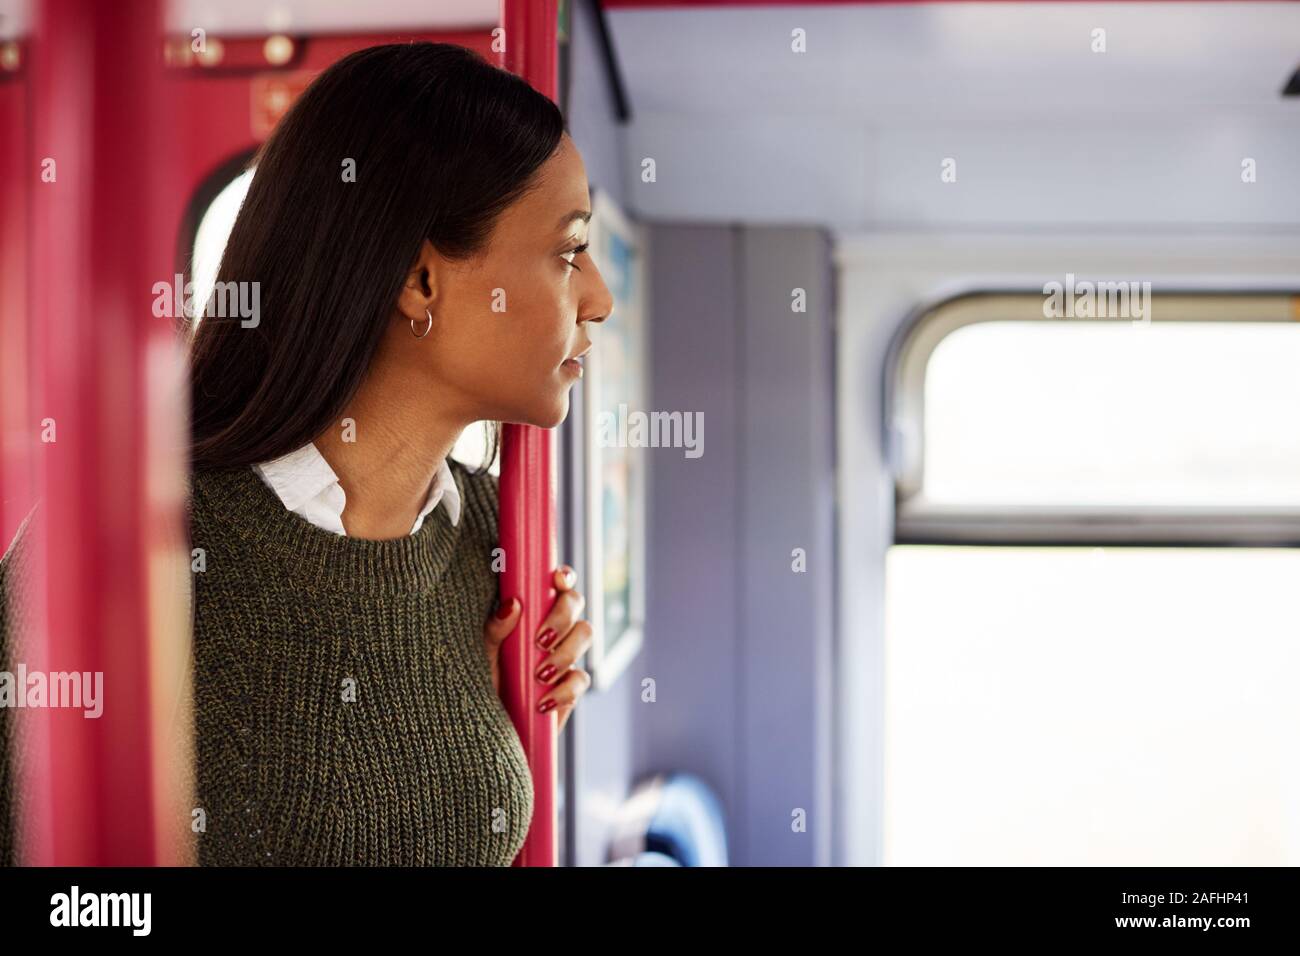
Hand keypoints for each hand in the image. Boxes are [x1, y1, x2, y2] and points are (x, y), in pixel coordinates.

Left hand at [483, 564, 592, 731]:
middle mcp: (552, 628)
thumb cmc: (480, 684)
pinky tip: (544, 701)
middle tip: (540, 640)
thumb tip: (511, 606)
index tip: (557, 580)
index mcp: (531, 612)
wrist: (486, 729)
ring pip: (585, 635)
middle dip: (563, 617)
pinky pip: (582, 678)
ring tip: (539, 673)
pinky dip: (565, 689)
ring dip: (565, 652)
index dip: (564, 577)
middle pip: (576, 604)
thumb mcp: (481, 655)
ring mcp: (565, 655)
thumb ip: (494, 630)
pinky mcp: (571, 686)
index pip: (555, 584)